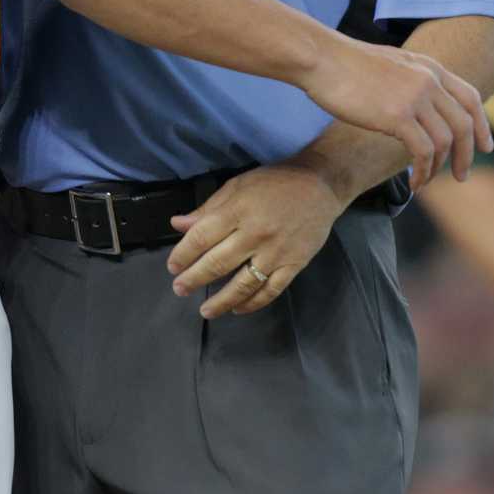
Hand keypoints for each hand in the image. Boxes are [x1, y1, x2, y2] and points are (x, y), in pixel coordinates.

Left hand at [167, 165, 345, 317]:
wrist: (320, 184)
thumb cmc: (274, 182)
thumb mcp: (238, 185)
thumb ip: (208, 208)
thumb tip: (178, 225)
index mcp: (238, 210)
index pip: (202, 238)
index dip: (183, 254)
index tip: (172, 266)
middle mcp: (255, 234)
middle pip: (217, 263)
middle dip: (194, 279)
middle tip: (180, 289)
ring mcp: (276, 252)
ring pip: (243, 284)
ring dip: (221, 301)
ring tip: (205, 310)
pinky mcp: (294, 264)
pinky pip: (270, 290)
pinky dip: (253, 303)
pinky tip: (238, 308)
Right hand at [300, 37, 489, 187]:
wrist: (322, 58)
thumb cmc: (346, 64)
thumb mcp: (392, 64)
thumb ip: (412, 80)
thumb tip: (419, 104)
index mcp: (430, 67)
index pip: (470, 97)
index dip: (482, 125)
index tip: (484, 146)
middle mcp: (429, 80)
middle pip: (464, 123)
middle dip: (468, 154)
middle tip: (462, 175)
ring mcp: (416, 97)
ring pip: (446, 141)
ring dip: (441, 167)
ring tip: (427, 182)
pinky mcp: (398, 116)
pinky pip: (423, 151)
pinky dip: (423, 171)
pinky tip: (414, 182)